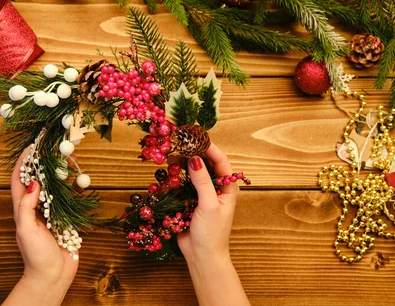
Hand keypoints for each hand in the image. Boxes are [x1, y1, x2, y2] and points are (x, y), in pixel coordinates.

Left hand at [3, 148, 77, 305]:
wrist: (52, 277)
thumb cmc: (35, 255)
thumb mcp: (26, 230)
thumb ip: (27, 206)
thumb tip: (33, 183)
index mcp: (22, 209)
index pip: (19, 179)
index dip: (22, 162)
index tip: (31, 146)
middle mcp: (35, 208)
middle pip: (37, 179)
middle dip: (42, 163)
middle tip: (52, 149)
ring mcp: (50, 213)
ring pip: (53, 187)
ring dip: (58, 174)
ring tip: (67, 161)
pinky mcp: (64, 220)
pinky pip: (68, 200)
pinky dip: (73, 190)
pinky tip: (79, 182)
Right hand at [177, 144, 237, 262]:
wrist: (202, 257)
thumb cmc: (212, 233)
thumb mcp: (209, 205)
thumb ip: (203, 181)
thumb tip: (194, 158)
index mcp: (227, 187)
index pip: (220, 160)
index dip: (208, 147)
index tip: (194, 137)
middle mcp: (215, 187)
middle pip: (205, 163)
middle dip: (192, 152)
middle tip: (178, 142)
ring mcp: (201, 193)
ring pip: (192, 172)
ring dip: (182, 162)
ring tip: (170, 153)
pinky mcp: (188, 200)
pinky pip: (182, 183)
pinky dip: (175, 175)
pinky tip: (167, 169)